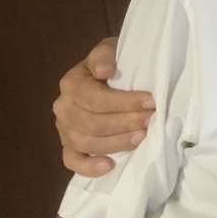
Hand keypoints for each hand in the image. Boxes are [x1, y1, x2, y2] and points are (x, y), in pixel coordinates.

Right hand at [52, 37, 152, 176]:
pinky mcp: (71, 147)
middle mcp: (63, 107)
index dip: (124, 102)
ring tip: (142, 138)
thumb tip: (104, 70)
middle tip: (151, 121)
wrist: (114, 75)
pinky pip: (72, 161)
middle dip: (125, 123)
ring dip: (115, 143)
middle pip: (91, 123)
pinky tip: (110, 166)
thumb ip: (106, 55)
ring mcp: (65, 129)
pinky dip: (88, 167)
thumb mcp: (113, 50)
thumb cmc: (117, 64)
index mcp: (71, 83)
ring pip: (84, 143)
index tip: (152, 102)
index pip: (94, 98)